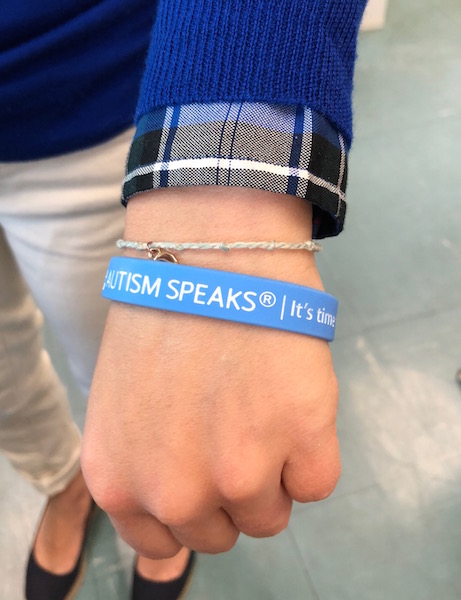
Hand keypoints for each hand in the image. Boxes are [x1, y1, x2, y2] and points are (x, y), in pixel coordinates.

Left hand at [81, 187, 340, 557]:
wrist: (210, 250)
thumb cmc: (164, 315)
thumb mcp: (125, 403)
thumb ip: (144, 461)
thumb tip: (184, 493)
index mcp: (119, 481)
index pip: (164, 542)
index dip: (192, 506)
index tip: (204, 471)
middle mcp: (173, 492)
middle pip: (223, 533)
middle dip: (232, 489)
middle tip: (235, 429)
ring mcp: (240, 473)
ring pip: (272, 514)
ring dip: (274, 470)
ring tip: (263, 408)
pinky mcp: (302, 443)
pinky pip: (318, 483)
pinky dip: (313, 449)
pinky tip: (292, 400)